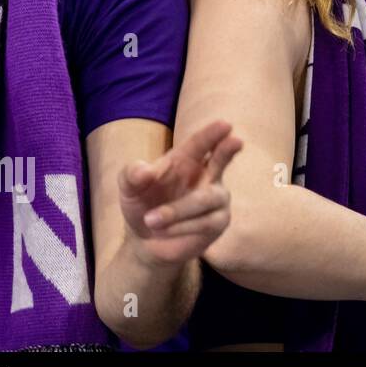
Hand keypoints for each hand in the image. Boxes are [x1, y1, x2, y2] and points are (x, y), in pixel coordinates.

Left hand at [119, 120, 242, 267]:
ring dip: (176, 210)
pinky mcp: (219, 222)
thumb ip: (132, 175)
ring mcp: (217, 198)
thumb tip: (145, 171)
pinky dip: (181, 226)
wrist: (146, 240)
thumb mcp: (129, 188)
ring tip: (150, 220)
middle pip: (222, 159)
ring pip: (205, 199)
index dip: (212, 134)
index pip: (201, 144)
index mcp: (186, 159)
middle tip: (236, 141)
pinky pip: (205, 222)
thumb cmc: (142, 204)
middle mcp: (208, 174)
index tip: (225, 125)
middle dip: (228, 150)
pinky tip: (165, 231)